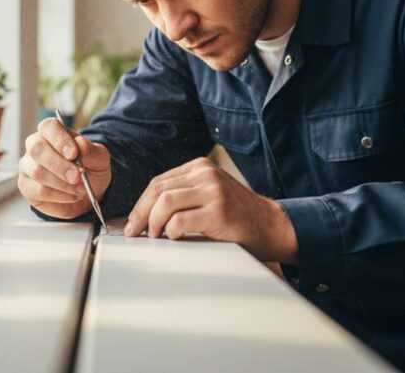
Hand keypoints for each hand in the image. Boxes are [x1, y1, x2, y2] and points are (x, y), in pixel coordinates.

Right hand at [18, 117, 111, 219]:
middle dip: (59, 165)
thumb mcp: (99, 159)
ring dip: (62, 183)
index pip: (48, 127)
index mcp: (52, 133)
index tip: (73, 153)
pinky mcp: (27, 186)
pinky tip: (72, 196)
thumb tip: (80, 143)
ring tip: (80, 188)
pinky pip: (38, 191)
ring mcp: (28, 166)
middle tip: (77, 176)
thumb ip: (91, 150)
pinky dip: (59, 195)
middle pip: (37, 149)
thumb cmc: (90, 170)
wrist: (87, 194)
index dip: (59, 139)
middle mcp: (35, 146)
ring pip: (37, 172)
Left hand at [124, 157, 297, 262]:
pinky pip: (180, 221)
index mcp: (200, 167)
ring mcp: (214, 191)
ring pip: (165, 203)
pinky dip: (171, 232)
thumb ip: (185, 194)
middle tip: (135, 233)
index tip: (133, 222)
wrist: (271, 226)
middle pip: (158, 190)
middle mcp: (206, 174)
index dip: (141, 203)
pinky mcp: (219, 211)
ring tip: (155, 237)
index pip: (158, 181)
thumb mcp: (210, 194)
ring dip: (153, 223)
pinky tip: (174, 238)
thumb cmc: (238, 216)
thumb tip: (146, 213)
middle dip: (141, 214)